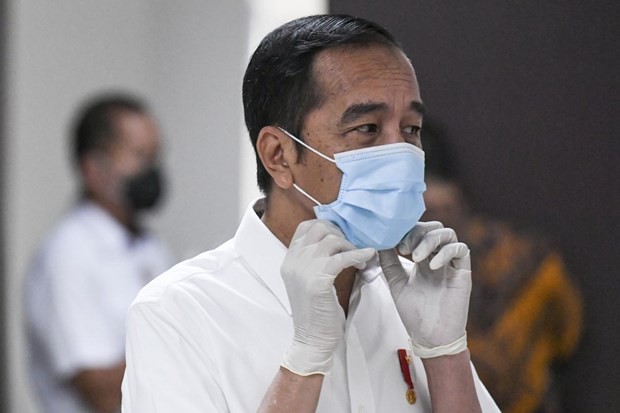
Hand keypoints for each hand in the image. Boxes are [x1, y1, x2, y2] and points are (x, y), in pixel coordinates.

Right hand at [281, 219, 375, 374]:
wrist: (312, 340)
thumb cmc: (316, 313)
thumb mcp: (309, 281)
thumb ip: (315, 261)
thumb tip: (336, 241)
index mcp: (289, 260)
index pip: (305, 228)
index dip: (326, 226)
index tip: (342, 234)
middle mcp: (293, 262)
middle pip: (319, 228)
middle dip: (340, 233)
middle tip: (353, 245)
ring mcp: (303, 270)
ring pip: (331, 240)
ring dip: (350, 245)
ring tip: (360, 257)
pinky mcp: (317, 281)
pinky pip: (342, 257)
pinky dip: (358, 255)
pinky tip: (368, 257)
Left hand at [379, 221, 470, 357]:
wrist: (430, 336)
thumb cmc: (414, 312)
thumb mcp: (395, 283)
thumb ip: (388, 262)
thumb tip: (379, 241)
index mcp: (422, 259)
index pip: (418, 231)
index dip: (407, 230)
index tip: (393, 242)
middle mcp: (438, 258)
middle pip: (434, 228)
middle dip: (417, 232)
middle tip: (403, 248)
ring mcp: (451, 264)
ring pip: (448, 234)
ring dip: (429, 240)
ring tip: (415, 256)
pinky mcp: (463, 272)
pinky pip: (461, 250)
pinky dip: (446, 252)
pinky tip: (432, 266)